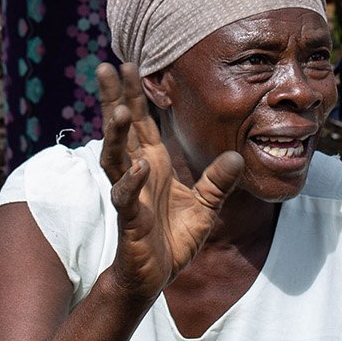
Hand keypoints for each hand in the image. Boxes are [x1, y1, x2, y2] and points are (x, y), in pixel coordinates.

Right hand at [95, 64, 243, 300]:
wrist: (157, 276)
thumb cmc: (174, 238)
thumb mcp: (206, 206)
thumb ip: (219, 181)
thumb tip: (237, 155)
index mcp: (153, 164)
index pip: (141, 122)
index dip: (134, 94)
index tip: (127, 64)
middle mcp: (136, 173)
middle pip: (120, 129)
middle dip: (112, 98)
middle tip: (104, 67)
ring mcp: (129, 194)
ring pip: (115, 158)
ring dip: (116, 135)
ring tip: (119, 110)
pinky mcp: (130, 220)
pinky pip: (126, 198)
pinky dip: (130, 182)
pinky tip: (138, 167)